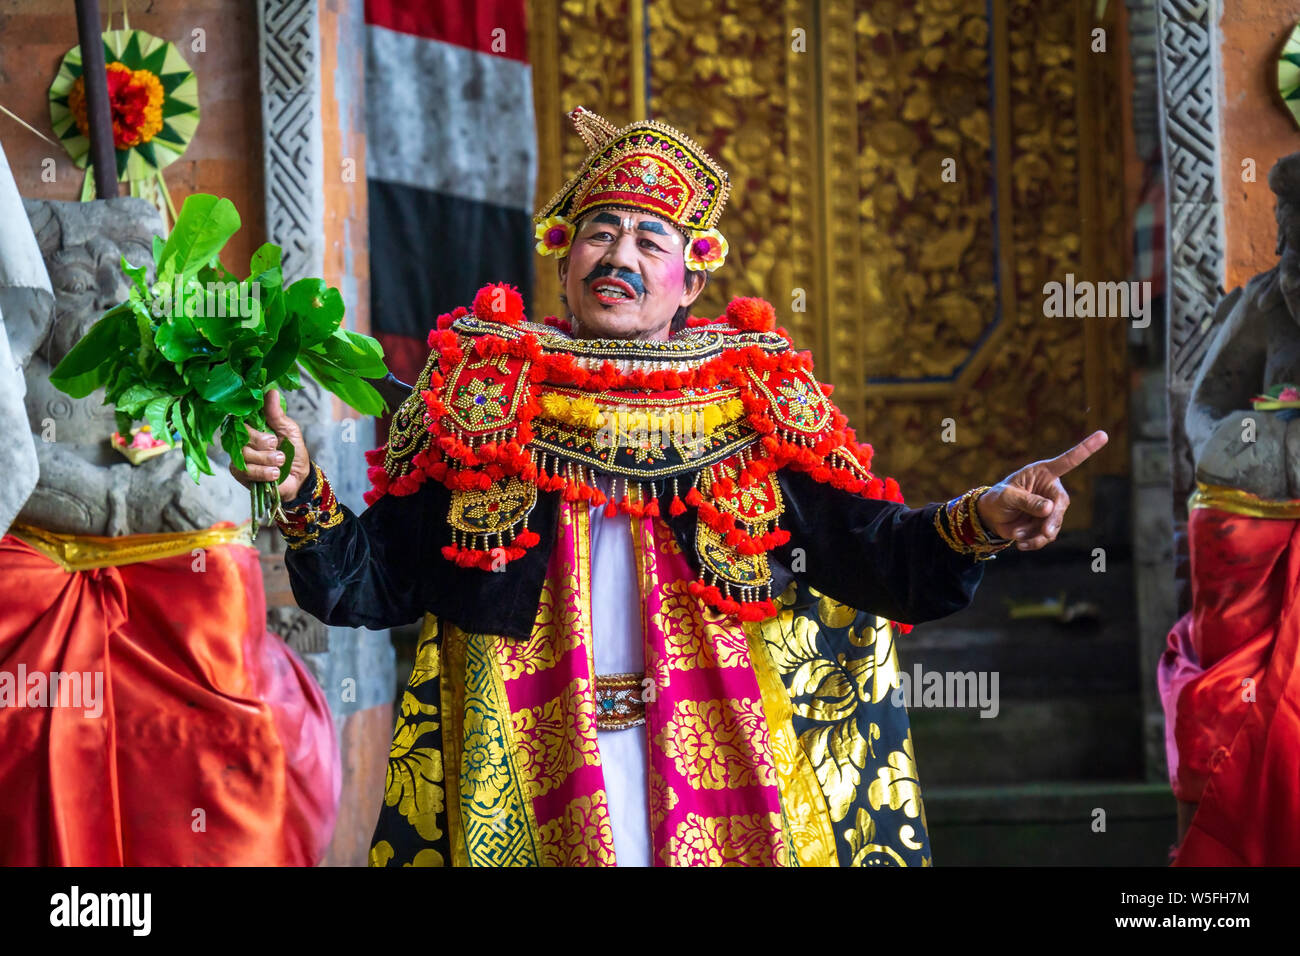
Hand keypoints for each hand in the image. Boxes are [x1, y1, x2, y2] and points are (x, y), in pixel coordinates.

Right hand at [228, 388, 311, 500]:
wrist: (299, 477)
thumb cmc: (293, 451)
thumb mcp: (289, 429)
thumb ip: (277, 414)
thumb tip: (271, 392)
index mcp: (253, 426)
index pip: (241, 419)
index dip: (252, 424)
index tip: (268, 431)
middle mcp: (243, 440)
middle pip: (240, 436)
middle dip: (261, 442)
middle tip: (276, 445)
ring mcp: (240, 456)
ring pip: (243, 454)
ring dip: (265, 458)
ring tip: (281, 461)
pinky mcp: (240, 473)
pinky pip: (244, 470)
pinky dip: (262, 472)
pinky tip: (274, 473)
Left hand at [975, 430, 1108, 550]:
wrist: (991, 518)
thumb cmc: (998, 499)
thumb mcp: (1007, 497)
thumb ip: (1026, 500)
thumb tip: (1049, 508)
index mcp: (1043, 473)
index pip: (1068, 461)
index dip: (1085, 449)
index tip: (1104, 435)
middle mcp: (1051, 489)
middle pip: (1061, 504)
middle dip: (1053, 520)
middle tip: (1044, 532)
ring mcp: (1051, 508)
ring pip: (1054, 524)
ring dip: (1038, 534)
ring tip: (1017, 534)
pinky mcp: (1047, 524)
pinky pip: (1047, 536)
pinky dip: (1035, 542)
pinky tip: (1021, 543)